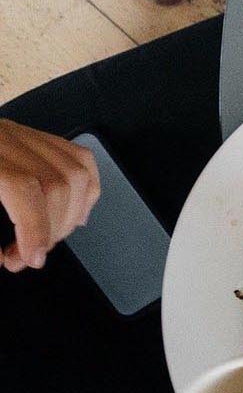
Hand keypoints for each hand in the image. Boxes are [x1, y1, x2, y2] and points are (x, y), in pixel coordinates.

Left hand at [0, 119, 99, 271]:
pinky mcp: (31, 136)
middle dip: (52, 229)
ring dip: (70, 215)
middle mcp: (2, 137)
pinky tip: (70, 213)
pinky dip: (84, 190)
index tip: (30, 258)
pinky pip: (78, 159)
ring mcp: (20, 134)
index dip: (34, 227)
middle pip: (57, 182)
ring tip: (45, 239)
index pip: (23, 187)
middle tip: (27, 256)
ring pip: (76, 171)